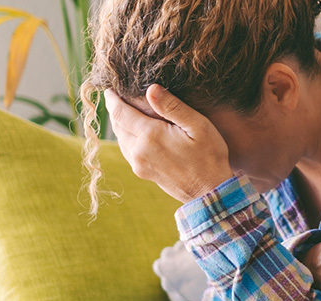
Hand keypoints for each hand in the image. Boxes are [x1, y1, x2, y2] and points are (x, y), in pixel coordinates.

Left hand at [104, 84, 233, 202]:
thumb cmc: (209, 156)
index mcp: (150, 136)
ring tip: (124, 112)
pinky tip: (135, 132)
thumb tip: (151, 89)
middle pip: (117, 125)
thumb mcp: (198, 126)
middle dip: (115, 109)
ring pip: (120, 138)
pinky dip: (126, 138)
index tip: (109, 89)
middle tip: (116, 96)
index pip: (120, 112)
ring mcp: (138, 164)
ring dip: (120, 124)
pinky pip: (126, 150)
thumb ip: (173, 106)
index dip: (112, 99)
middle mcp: (139, 151)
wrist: (210, 192)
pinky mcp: (142, 172)